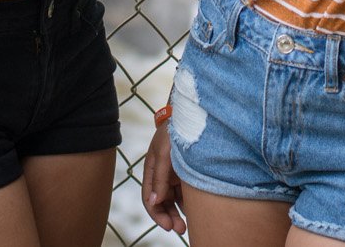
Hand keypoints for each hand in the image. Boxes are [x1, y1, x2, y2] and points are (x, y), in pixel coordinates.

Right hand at [142, 116, 185, 233]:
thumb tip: (154, 202)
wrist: (191, 115)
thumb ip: (159, 178)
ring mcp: (173, 173)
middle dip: (168, 218)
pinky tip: (194, 211)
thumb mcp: (165, 154)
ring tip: (187, 225)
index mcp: (151, 170)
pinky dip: (187, 202)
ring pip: (173, 199)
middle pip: (162, 202)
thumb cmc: (175, 132)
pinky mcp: (186, 172)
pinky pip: (184, 192)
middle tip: (180, 230)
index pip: (149, 199)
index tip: (168, 227)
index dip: (157, 214)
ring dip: (178, 213)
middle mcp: (161, 174)